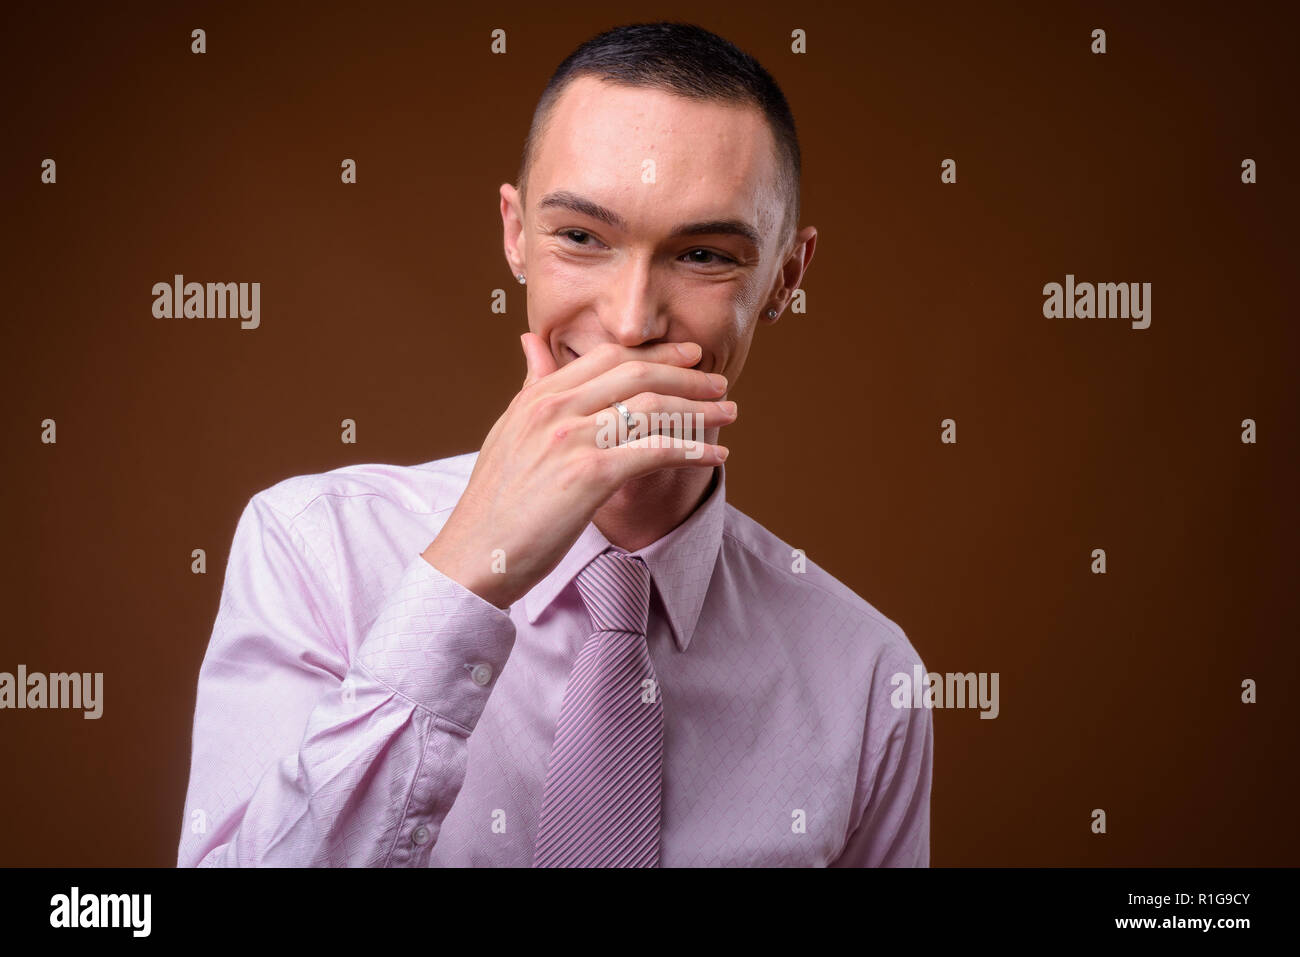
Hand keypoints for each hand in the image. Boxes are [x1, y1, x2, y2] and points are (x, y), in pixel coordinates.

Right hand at [421, 334, 734, 608]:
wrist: (473, 554)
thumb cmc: (495, 502)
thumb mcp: (508, 430)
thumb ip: (531, 386)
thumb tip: (532, 342)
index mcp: (537, 396)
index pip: (607, 357)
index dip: (655, 353)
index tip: (687, 356)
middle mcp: (554, 408)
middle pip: (635, 374)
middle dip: (686, 376)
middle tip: (718, 382)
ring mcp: (571, 439)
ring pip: (652, 409)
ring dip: (700, 411)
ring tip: (729, 415)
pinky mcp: (589, 475)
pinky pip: (655, 451)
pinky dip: (693, 450)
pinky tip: (716, 455)